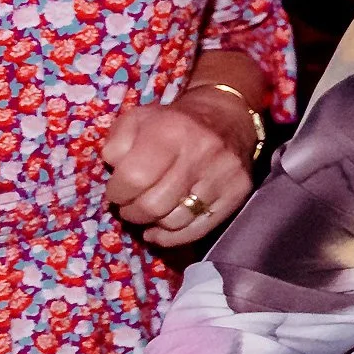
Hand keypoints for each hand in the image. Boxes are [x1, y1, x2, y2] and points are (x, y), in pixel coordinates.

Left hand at [102, 91, 257, 248]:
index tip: (117, 191)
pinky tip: (162, 230)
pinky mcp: (238, 192)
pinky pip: (199, 230)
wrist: (226, 116)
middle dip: (133, 212)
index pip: (134, 178)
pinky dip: (174, 237)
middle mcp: (200, 153)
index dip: (117, 192)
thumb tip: (115, 174)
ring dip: (154, 223)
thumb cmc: (172, 122)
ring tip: (150, 213)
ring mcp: (223, 175)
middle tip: (131, 205)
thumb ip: (115, 145)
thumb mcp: (136, 120)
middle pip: (153, 205)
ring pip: (175, 221)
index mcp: (170, 130)